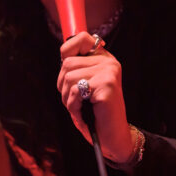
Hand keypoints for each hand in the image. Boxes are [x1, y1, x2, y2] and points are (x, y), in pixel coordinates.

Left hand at [56, 32, 134, 162]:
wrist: (113, 137)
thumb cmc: (95, 114)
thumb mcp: (84, 86)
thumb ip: (77, 68)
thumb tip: (63, 56)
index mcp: (105, 59)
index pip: (81, 38)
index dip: (66, 51)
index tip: (70, 73)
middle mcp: (109, 62)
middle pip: (67, 63)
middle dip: (63, 86)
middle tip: (75, 100)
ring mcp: (109, 73)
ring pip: (68, 78)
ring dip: (68, 99)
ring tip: (81, 108)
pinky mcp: (106, 85)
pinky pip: (75, 91)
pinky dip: (73, 106)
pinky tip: (84, 113)